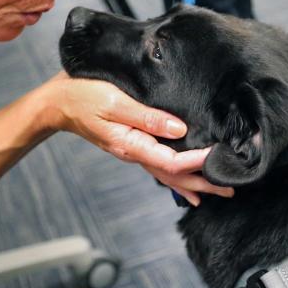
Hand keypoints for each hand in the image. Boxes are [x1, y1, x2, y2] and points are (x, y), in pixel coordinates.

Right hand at [45, 72, 232, 204]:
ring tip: (216, 192)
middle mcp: (134, 152)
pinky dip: (175, 177)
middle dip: (203, 182)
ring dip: (192, 183)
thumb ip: (146, 117)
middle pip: (174, 175)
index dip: (198, 161)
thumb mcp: (114, 102)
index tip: (220, 156)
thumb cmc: (83, 96)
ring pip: (167, 174)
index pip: (172, 161)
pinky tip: (185, 185)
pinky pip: (158, 166)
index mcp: (131, 145)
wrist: (58, 101)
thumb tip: (179, 128)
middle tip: (230, 190)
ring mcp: (132, 150)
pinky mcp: (131, 144)